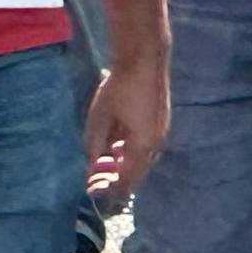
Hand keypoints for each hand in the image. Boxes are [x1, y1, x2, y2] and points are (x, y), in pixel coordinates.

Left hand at [84, 63, 169, 202]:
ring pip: (141, 161)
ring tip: (101, 164)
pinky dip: (129, 153)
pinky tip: (115, 147)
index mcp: (142, 147)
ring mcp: (161, 134)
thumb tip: (92, 166)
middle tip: (94, 180)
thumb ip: (95, 144)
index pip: (126, 180)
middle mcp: (155, 145)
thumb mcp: (100, 118)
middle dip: (115, 179)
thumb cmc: (118, 89)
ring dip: (122, 166)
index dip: (108, 189)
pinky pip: (144, 148)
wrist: (144, 61)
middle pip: (136, 174)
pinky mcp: (160, 124)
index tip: (91, 191)